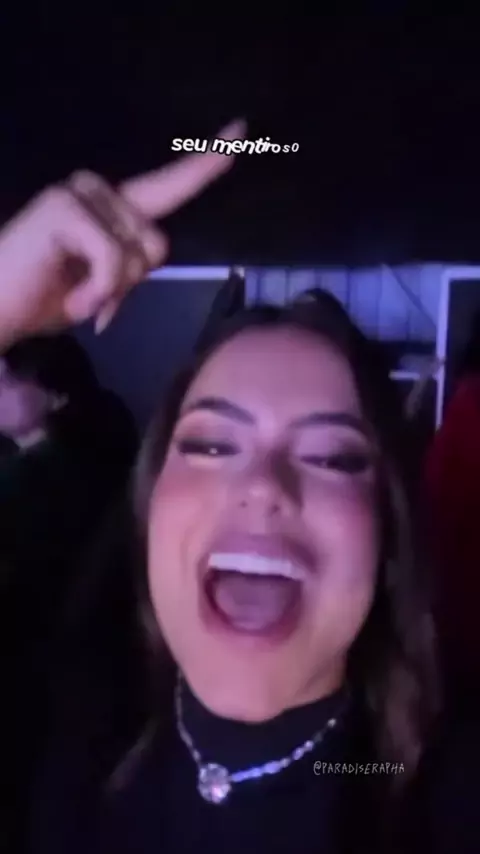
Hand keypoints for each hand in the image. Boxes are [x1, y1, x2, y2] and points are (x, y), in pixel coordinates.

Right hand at [0, 119, 244, 345]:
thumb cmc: (43, 298)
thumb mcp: (102, 287)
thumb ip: (129, 268)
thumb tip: (144, 261)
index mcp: (112, 206)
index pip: (168, 183)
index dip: (205, 164)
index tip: (242, 132)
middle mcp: (98, 189)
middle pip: (157, 245)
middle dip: (129, 285)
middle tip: (90, 298)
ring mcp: (80, 193)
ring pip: (139, 254)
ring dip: (112, 291)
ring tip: (75, 293)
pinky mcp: (65, 207)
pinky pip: (115, 262)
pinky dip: (98, 293)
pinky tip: (70, 297)